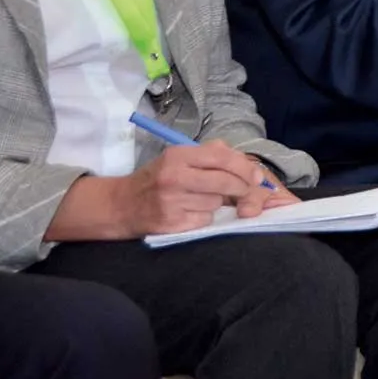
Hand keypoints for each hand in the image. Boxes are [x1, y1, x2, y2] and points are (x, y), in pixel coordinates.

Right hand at [48, 141, 277, 239]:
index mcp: (178, 156)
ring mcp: (172, 202)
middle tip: (244, 191)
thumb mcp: (177, 158)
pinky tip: (190, 212)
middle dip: (241, 188)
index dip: (245, 167)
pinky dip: (204, 217)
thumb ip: (210, 155)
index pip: (222, 157)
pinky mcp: (172, 224)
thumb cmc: (156, 179)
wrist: (121, 205)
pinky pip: (205, 220)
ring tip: (199, 199)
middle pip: (226, 182)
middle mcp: (175, 177)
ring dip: (217, 203)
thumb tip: (248, 164)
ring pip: (216, 203)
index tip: (256, 176)